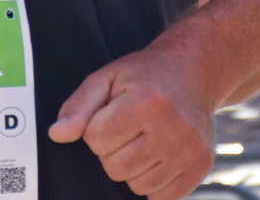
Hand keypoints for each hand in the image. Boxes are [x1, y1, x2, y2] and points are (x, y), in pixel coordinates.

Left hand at [48, 46, 214, 199]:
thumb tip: (58, 134)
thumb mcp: (107, 78)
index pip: (97, 139)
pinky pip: (161, 197)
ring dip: (133, 167)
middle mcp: (174, 127)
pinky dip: (154, 182)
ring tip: (145, 139)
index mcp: (148, 102)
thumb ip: (79, 106)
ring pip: (137, 185)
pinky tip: (160, 155)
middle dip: (113, 150)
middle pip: (115, 167)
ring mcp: (191, 150)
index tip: (112, 113)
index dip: (97, 128)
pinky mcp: (201, 167)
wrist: (194, 71)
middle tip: (130, 127)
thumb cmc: (145, 76)